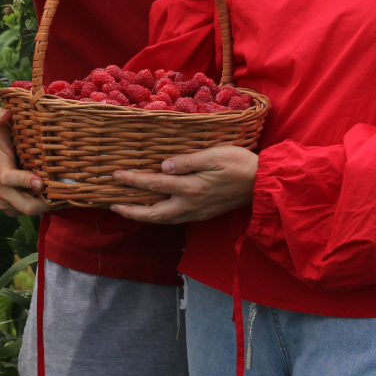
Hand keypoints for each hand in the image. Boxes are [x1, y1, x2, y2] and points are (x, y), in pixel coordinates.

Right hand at [0, 107, 55, 216]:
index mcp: (0, 173)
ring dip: (49, 204)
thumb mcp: (1, 133)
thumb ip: (0, 120)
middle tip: (66, 193)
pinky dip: (46, 206)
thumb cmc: (2, 147)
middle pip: (26, 205)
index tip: (41, 182)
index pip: (10, 180)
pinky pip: (32, 212)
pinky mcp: (14, 210)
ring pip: (32, 210)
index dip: (26, 182)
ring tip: (68, 195)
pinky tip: (59, 197)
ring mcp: (8, 205)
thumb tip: (7, 111)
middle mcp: (3, 193)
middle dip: (46, 202)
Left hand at [110, 146, 257, 223]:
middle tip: (112, 205)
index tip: (115, 176)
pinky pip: (175, 219)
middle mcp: (190, 205)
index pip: (154, 183)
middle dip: (131, 210)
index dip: (132, 180)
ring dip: (144, 216)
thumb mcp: (214, 155)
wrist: (262, 183)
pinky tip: (156, 210)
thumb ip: (187, 162)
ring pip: (163, 220)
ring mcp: (197, 212)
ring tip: (128, 210)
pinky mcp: (203, 214)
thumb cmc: (239, 164)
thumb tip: (163, 166)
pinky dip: (160, 216)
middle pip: (153, 213)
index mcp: (190, 188)